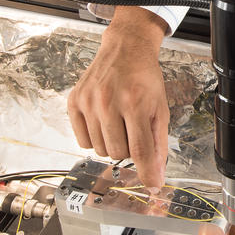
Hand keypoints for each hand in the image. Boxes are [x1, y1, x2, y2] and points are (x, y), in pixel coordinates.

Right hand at [67, 6, 169, 186]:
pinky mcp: (74, 101)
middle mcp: (109, 102)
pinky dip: (94, 138)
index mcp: (135, 103)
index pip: (139, 151)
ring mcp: (88, 102)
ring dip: (111, 144)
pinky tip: (103, 122)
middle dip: (128, 149)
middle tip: (133, 131)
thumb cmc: (145, 78)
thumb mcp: (159, 109)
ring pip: (99, 150)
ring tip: (118, 123)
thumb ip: (159, 144)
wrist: (125, 49)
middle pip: (117, 153)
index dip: (146, 172)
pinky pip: (82, 140)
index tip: (151, 185)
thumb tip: (156, 176)